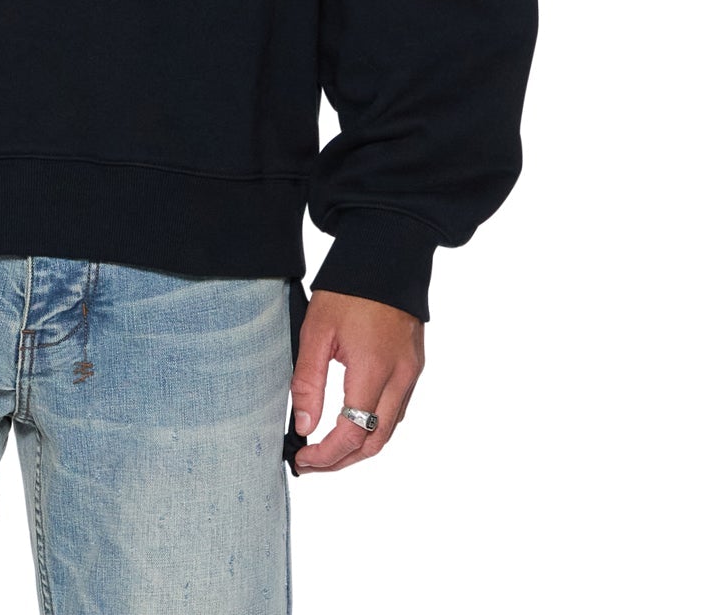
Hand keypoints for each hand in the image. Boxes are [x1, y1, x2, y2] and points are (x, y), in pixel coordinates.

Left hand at [289, 288, 423, 473]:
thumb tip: (304, 426)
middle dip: (342, 460)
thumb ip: (308, 381)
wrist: (387, 254)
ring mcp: (412, 372)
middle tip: (312, 463)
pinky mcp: (415, 364)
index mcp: (375, 369)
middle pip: (376, 442)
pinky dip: (374, 424)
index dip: (326, 455)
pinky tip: (352, 421)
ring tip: (327, 447)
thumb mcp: (316, 330)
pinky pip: (398, 408)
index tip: (302, 459)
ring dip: (360, 445)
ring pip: (389, 428)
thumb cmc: (349, 288)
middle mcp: (401, 377)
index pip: (352, 433)